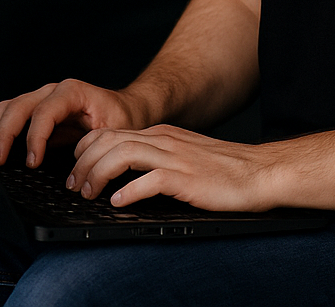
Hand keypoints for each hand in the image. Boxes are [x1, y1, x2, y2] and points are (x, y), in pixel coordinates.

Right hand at [0, 79, 149, 167]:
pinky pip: (11, 115)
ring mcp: (42, 98)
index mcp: (72, 92)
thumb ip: (94, 147)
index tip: (32, 163)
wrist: (128, 109)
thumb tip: (75, 172)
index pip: (44, 112)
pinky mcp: (36, 110)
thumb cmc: (122, 120)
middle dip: (4, 133)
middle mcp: (53, 91)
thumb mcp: (114, 133)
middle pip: (18, 106)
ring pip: (8, 107)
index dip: (34, 137)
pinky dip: (0, 131)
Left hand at [66, 124, 281, 211]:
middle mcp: (163, 140)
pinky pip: (150, 180)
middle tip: (74, 185)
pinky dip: (129, 191)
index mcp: (160, 134)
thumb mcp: (183, 152)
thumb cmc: (223, 169)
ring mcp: (175, 157)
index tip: (75, 167)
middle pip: (108, 141)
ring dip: (98, 174)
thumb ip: (156, 155)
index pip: (110, 131)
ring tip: (89, 193)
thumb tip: (124, 170)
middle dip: (84, 163)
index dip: (85, 148)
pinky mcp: (187, 178)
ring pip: (122, 155)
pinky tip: (118, 202)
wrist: (260, 172)